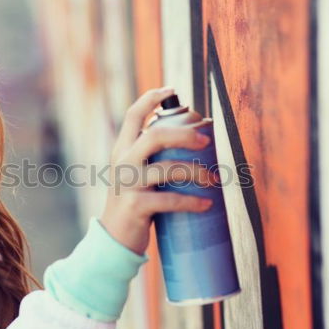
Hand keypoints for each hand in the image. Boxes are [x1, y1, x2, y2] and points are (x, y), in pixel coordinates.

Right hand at [99, 87, 218, 255]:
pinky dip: (191, 202)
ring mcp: (128, 185)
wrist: (114, 239)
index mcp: (122, 150)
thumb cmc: (134, 202)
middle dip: (184, 134)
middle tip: (206, 139)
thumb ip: (151, 156)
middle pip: (154, 136)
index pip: (132, 115)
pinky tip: (206, 204)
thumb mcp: (135, 174)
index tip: (171, 90)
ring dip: (196, 172)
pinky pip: (169, 200)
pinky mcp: (136, 206)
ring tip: (214, 179)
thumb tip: (190, 136)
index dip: (151, 99)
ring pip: (166, 169)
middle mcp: (122, 163)